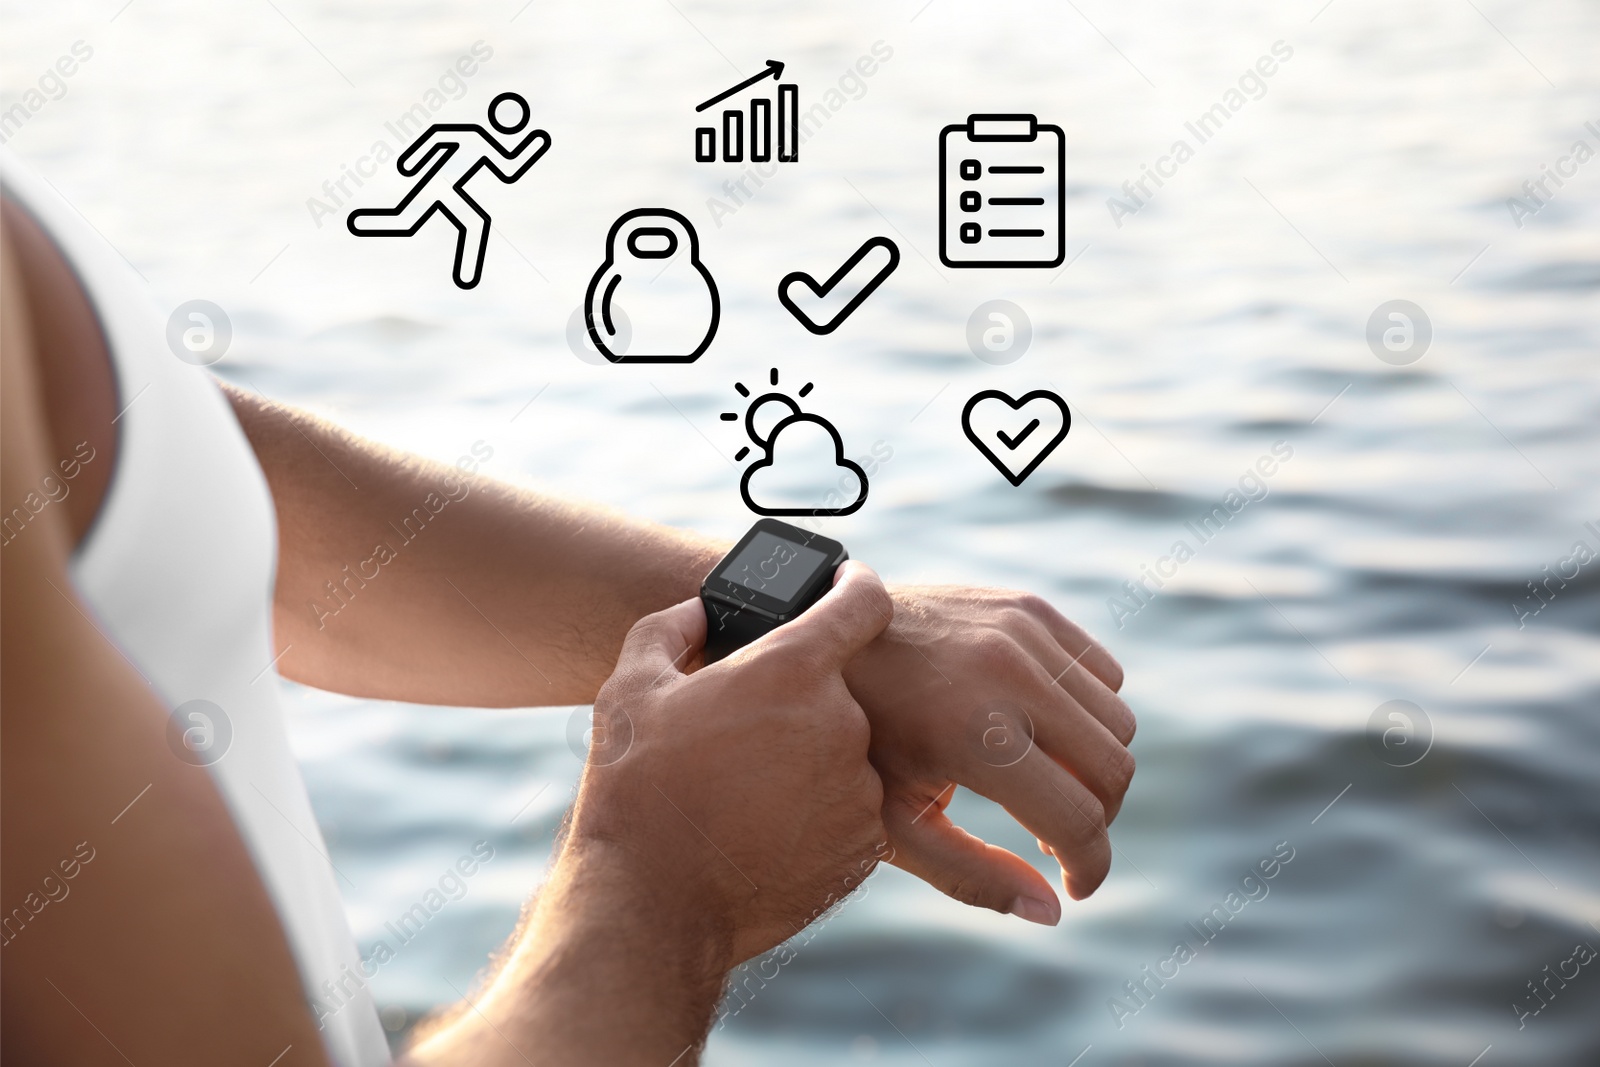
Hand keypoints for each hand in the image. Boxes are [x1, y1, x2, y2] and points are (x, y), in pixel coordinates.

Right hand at [567, 560, 893, 966]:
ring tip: (742, 791)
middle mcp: (842, 723)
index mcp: (793, 670)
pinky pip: (849, 810)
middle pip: (839, 690)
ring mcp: (858, 790)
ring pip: (844, 753)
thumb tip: (703, 612)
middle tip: (741, 731)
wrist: (650, 906)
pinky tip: (762, 828)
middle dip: (797, 701)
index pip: (862, 601)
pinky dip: (816, 812)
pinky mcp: (862, 847)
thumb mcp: (632, 686)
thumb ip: (675, 627)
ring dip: (807, 759)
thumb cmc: (636, 790)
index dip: (855, 584)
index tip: (846, 585)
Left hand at [843, 586, 1133, 923]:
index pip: (1078, 820)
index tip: (1074, 886)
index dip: (1089, 868)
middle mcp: (1007, 675)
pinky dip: (1089, 711)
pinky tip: (1042, 730)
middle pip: (1113, 770)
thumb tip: (1053, 910)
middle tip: (1052, 835)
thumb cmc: (853, 746)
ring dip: (1095, 766)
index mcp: (972, 736)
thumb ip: (973, 876)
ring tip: (1044, 784)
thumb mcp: (894, 824)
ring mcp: (1021, 632)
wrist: (824, 644)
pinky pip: (1103, 673)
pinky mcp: (1027, 607)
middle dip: (1096, 819)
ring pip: (1117, 721)